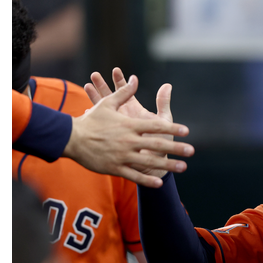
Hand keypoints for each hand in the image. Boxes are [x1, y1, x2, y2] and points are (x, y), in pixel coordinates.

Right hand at [65, 74, 193, 187]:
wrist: (71, 139)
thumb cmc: (91, 121)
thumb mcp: (107, 104)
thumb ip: (124, 93)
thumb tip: (135, 79)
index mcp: (129, 125)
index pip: (155, 126)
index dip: (172, 128)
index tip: (186, 131)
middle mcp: (127, 140)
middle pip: (157, 144)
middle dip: (176, 148)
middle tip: (192, 151)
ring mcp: (121, 155)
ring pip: (149, 161)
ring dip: (167, 165)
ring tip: (183, 167)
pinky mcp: (114, 167)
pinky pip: (133, 175)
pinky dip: (146, 180)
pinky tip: (159, 182)